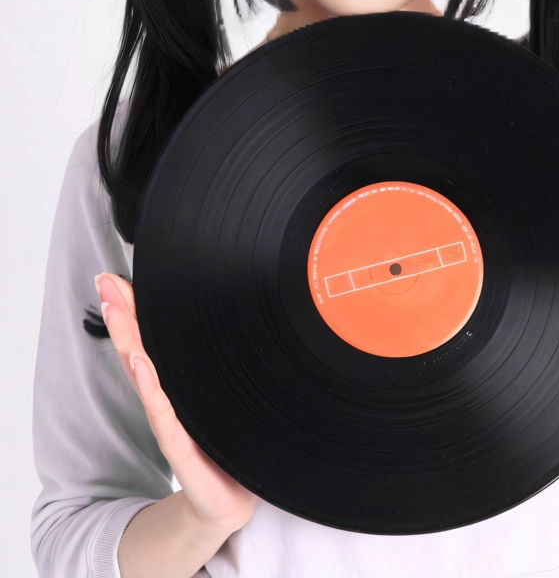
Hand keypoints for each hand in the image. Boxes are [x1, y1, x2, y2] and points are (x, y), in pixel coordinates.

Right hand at [95, 272, 258, 533]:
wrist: (231, 499)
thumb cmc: (223, 442)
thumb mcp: (215, 395)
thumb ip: (208, 362)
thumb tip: (218, 322)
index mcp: (174, 386)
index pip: (147, 340)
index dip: (130, 310)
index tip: (112, 280)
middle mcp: (166, 400)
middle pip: (139, 351)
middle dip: (122, 316)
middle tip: (105, 284)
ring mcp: (172, 423)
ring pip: (147, 378)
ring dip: (131, 344)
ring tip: (118, 315)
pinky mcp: (182, 449)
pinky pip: (166, 417)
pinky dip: (153, 391)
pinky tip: (142, 366)